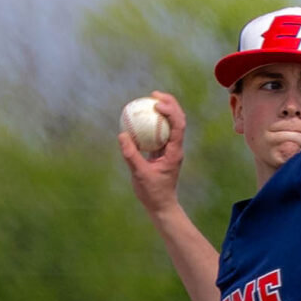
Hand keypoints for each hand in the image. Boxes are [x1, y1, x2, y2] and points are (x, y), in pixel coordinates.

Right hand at [118, 91, 188, 214]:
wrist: (161, 205)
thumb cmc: (153, 192)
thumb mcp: (139, 174)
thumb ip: (131, 155)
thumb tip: (122, 134)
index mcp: (175, 152)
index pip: (178, 125)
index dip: (170, 110)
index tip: (156, 103)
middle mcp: (175, 148)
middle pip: (178, 119)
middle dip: (169, 103)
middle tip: (154, 94)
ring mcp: (170, 149)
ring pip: (170, 124)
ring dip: (163, 110)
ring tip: (149, 99)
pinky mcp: (163, 152)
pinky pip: (159, 132)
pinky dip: (152, 123)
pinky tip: (140, 118)